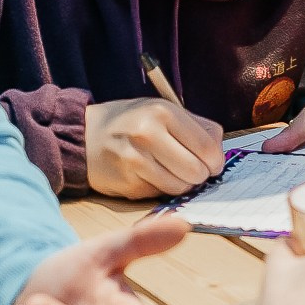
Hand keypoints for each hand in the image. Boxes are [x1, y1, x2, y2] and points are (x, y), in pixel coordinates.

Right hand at [85, 98, 223, 198]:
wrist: (85, 136)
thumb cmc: (131, 122)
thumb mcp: (163, 110)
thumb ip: (196, 127)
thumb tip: (219, 153)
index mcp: (163, 112)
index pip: (207, 147)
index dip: (216, 160)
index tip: (212, 163)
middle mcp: (148, 134)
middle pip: (197, 171)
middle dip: (200, 175)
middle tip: (193, 170)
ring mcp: (135, 161)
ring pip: (181, 187)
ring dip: (183, 184)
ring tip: (172, 172)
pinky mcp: (127, 183)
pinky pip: (161, 194)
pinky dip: (162, 188)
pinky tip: (151, 175)